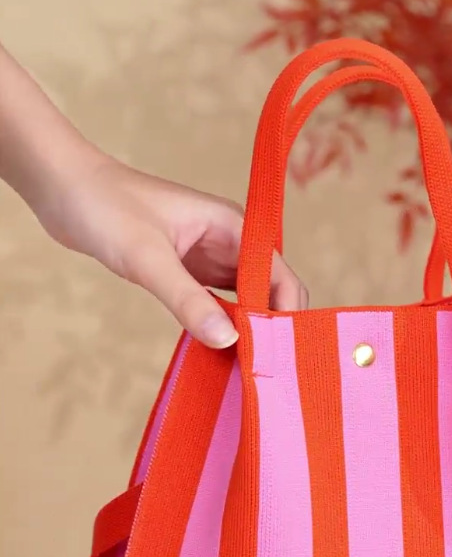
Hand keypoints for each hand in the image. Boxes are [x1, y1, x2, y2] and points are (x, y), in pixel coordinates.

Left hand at [33, 155, 307, 348]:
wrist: (63, 187)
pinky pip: (219, 303)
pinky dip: (223, 325)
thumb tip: (228, 340)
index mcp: (234, 228)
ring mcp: (211, 257)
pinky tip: (218, 350)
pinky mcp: (190, 271)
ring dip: (248, 329)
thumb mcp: (147, 257)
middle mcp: (231, 242)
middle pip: (270, 291)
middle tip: (262, 370)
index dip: (284, 315)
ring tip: (246, 367)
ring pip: (247, 299)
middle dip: (270, 327)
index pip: (280, 277)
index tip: (275, 354)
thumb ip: (187, 299)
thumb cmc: (105, 208)